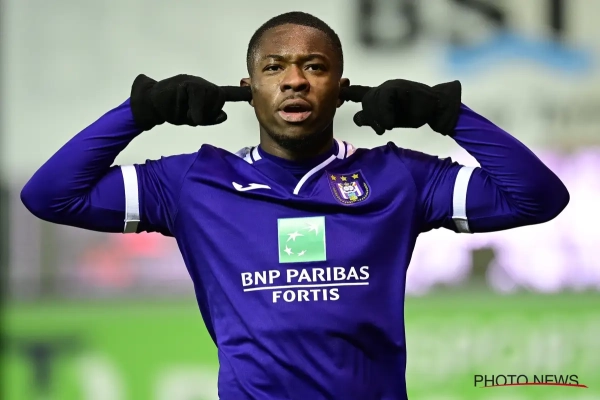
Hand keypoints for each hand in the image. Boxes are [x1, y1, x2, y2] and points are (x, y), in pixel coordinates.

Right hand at [130, 74, 251, 130]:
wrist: (151, 102)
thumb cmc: (174, 109)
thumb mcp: (193, 117)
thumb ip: (209, 118)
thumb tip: (224, 115)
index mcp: (208, 92)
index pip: (228, 94)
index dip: (241, 94)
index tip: (253, 93)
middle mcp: (205, 85)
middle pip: (216, 108)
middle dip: (202, 116)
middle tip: (186, 111)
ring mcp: (196, 83)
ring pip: (206, 109)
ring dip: (191, 115)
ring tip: (179, 107)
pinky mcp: (186, 85)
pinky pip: (194, 109)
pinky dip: (185, 112)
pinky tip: (174, 103)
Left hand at [339, 80, 460, 134]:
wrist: (436, 108)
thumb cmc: (412, 113)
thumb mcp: (388, 118)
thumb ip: (372, 117)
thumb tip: (357, 117)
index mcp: (379, 95)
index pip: (358, 92)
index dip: (346, 93)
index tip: (336, 94)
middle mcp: (383, 88)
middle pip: (366, 101)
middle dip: (370, 116)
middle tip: (381, 129)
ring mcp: (391, 86)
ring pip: (373, 100)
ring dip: (378, 117)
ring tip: (387, 126)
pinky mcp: (399, 88)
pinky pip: (385, 99)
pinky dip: (385, 113)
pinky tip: (390, 122)